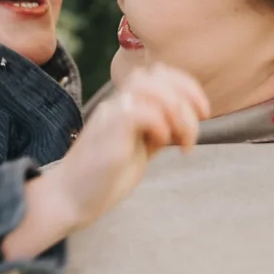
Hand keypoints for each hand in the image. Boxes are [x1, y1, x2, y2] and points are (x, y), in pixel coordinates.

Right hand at [2, 65, 209, 261]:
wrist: (70, 199)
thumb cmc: (104, 179)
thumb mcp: (140, 150)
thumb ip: (158, 132)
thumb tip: (186, 122)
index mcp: (125, 106)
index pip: (160, 74)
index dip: (188, 86)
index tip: (203, 113)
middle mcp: (117, 104)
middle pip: (158, 74)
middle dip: (188, 95)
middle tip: (195, 127)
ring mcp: (111, 115)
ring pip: (151, 87)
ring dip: (178, 112)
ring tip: (182, 140)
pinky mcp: (109, 131)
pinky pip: (141, 110)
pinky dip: (161, 124)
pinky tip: (163, 144)